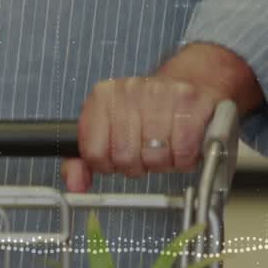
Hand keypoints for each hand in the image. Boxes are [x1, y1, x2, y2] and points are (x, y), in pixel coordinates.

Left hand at [63, 43, 262, 192]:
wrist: (192, 81)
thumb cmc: (147, 113)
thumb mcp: (107, 131)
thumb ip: (83, 161)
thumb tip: (75, 185)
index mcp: (102, 97)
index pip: (93, 153)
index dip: (108, 165)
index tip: (118, 158)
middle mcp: (129, 91)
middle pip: (124, 157)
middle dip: (137, 165)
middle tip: (146, 154)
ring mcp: (161, 93)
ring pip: (154, 157)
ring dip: (163, 163)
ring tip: (166, 148)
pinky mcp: (191, 102)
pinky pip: (182, 152)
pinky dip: (184, 160)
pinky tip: (182, 147)